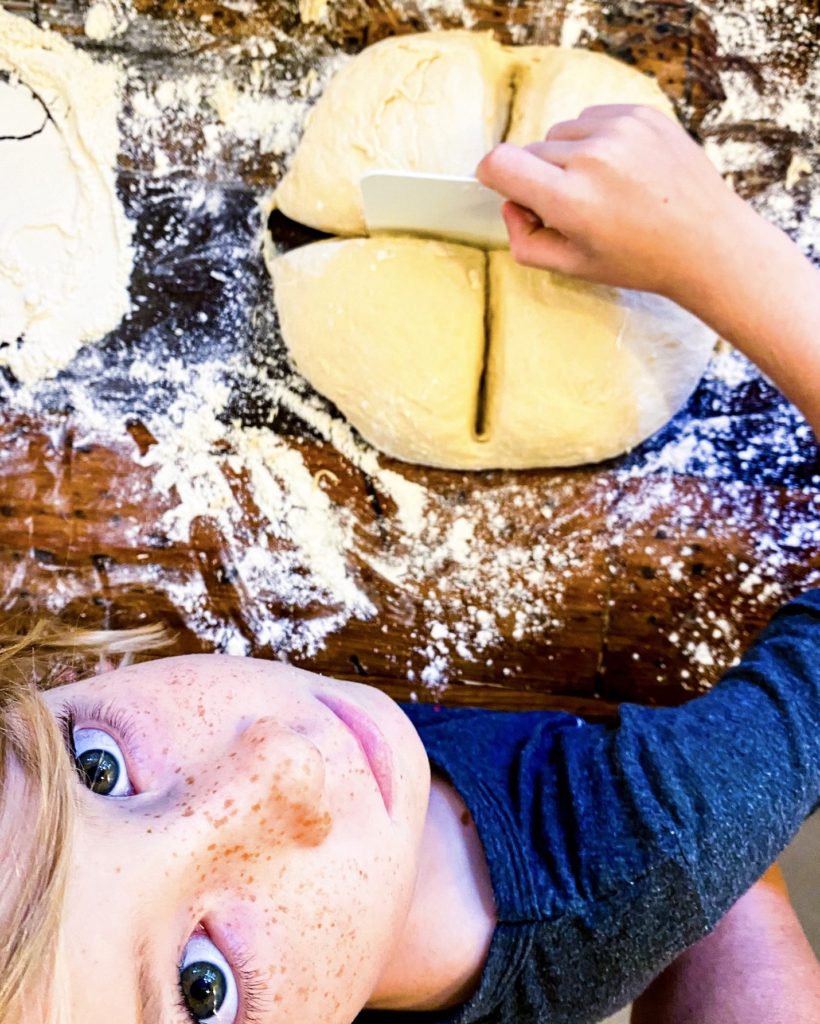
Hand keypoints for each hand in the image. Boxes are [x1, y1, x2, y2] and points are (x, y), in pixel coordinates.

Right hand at [476, 104, 755, 303]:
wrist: (708, 242)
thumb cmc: (640, 260)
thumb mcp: (572, 267)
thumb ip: (525, 240)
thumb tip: (511, 203)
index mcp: (571, 200)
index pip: (499, 163)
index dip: (492, 175)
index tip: (503, 185)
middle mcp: (593, 158)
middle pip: (531, 151)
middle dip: (540, 177)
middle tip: (573, 207)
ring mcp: (620, 130)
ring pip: (561, 133)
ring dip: (568, 157)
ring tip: (601, 188)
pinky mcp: (641, 114)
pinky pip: (592, 119)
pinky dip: (596, 141)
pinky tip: (620, 169)